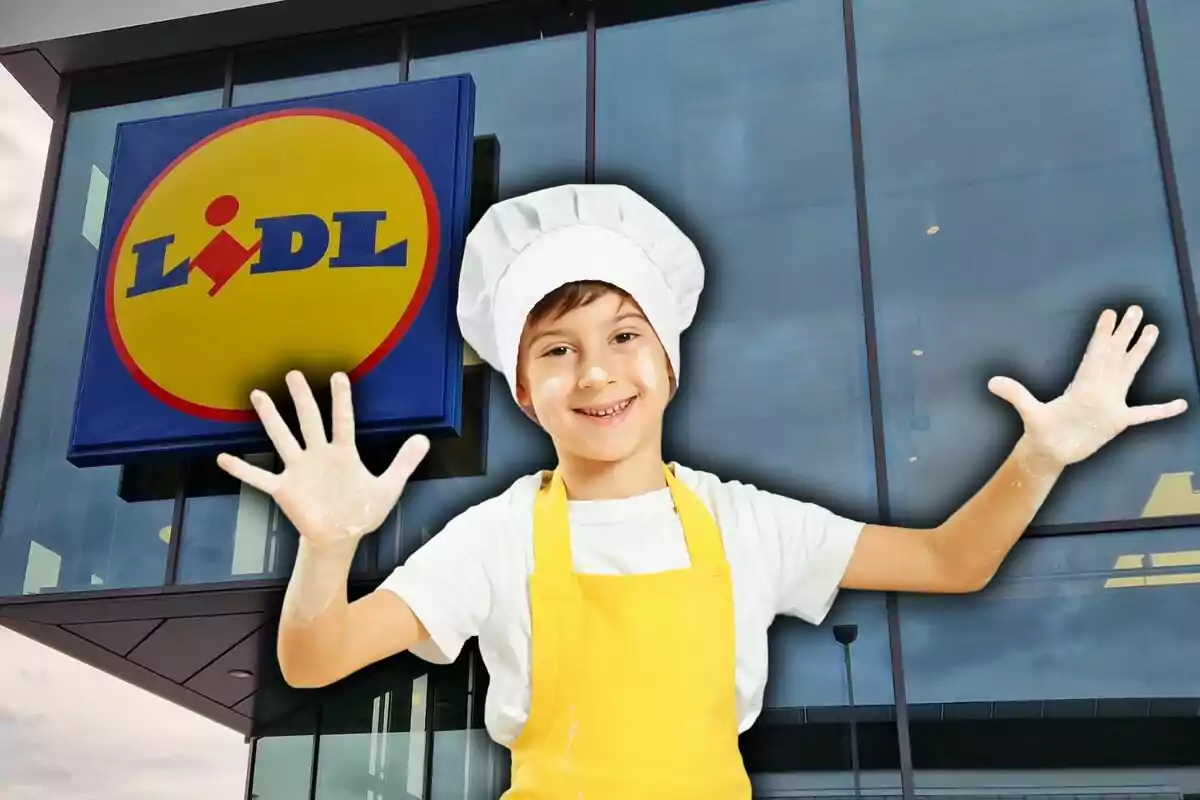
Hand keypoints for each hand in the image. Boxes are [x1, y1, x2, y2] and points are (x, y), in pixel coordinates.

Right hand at [216, 370, 430, 547]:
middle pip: (309, 420)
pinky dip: (242, 470)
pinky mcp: (285, 490)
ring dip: (271, 418)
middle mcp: (319, 455)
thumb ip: (404, 462)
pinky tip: (222, 458)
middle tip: (294, 373)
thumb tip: (424, 438)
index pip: (343, 420)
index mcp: (343, 453)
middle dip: (302, 398)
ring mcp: (299, 470)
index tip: (339, 376)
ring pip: (283, 438)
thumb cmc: (362, 512)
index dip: (342, 399)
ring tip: (258, 394)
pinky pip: (259, 478)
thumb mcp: (389, 487)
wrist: (341, 538)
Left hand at [987, 305, 1187, 468]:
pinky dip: (1162, 410)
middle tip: (1137, 308)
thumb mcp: (1029, 411)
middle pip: (1116, 352)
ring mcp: (1110, 402)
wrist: (1050, 452)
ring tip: (1153, 330)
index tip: (1109, 312)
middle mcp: (1099, 387)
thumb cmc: (1040, 432)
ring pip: (1130, 370)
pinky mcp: (1118, 421)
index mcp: (1082, 383)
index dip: (1102, 332)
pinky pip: (1145, 413)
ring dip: (1140, 351)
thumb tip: (991, 382)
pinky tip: (1181, 404)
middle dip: (1126, 330)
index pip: (1095, 352)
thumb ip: (1015, 395)